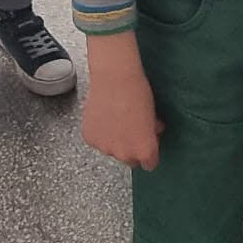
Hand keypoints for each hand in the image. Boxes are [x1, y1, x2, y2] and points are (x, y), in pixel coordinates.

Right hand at [80, 36, 163, 169]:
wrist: (114, 78)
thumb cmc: (137, 93)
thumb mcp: (153, 115)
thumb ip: (151, 132)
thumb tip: (150, 132)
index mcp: (144, 151)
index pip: (149, 164)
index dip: (149, 152)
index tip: (147, 142)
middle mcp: (125, 155)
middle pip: (130, 160)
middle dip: (131, 147)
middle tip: (131, 128)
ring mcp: (105, 148)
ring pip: (112, 150)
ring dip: (114, 140)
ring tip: (115, 118)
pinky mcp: (90, 138)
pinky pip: (98, 141)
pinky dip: (100, 132)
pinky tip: (104, 116)